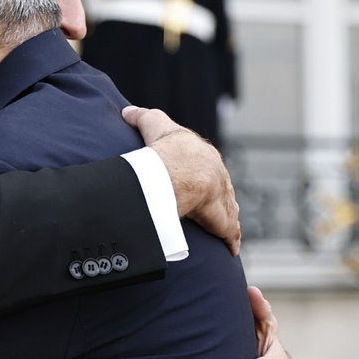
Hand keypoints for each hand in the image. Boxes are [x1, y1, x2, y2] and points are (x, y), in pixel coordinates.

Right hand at [122, 105, 239, 253]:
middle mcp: (218, 177)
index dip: (206, 174)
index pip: (208, 166)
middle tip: (215, 206)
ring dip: (227, 217)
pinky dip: (231, 239)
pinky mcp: (221, 220)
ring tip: (224, 226)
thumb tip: (127, 111)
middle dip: (220, 197)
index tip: (202, 180)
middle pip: (221, 189)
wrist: (181, 169)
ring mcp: (222, 199)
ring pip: (227, 210)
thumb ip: (140, 117)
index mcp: (204, 157)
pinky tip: (231, 247)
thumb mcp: (153, 123)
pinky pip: (229, 231)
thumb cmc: (168, 147)